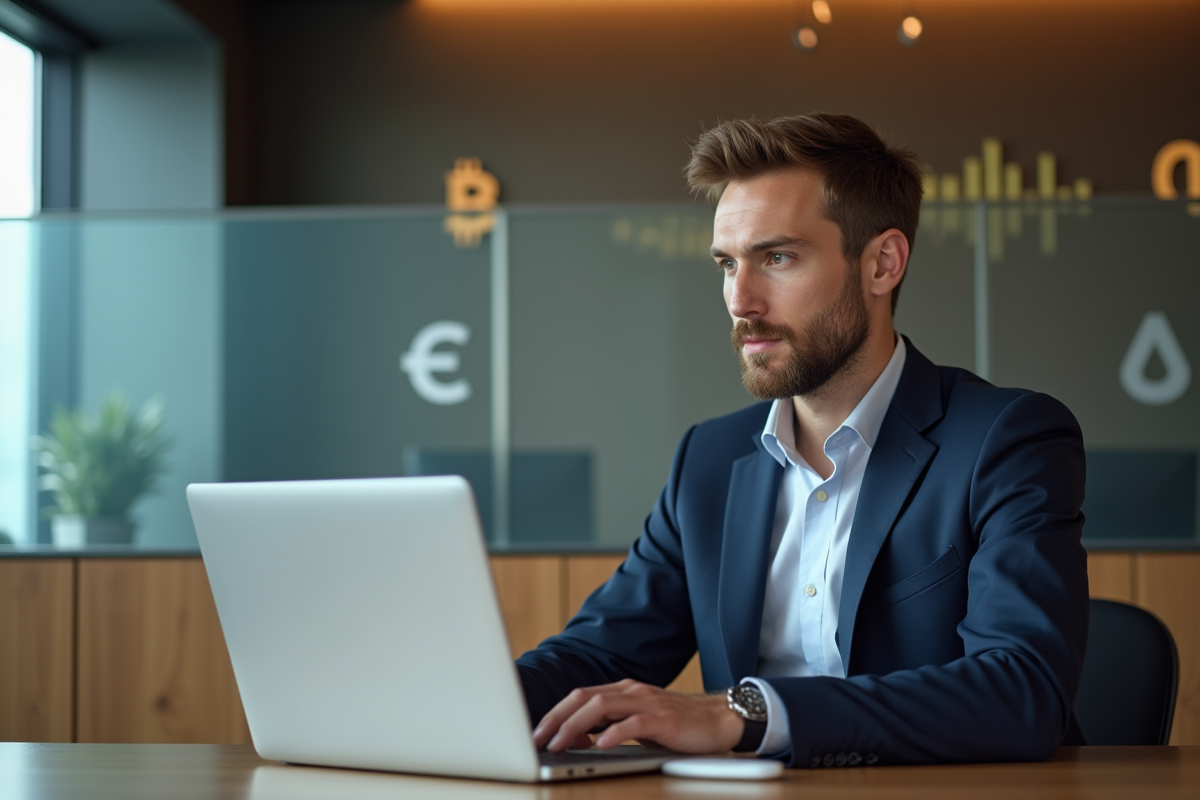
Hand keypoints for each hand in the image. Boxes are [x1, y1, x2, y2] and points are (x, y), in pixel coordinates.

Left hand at [532, 679, 744, 753]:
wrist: (719, 719)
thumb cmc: (678, 725)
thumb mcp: (639, 724)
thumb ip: (611, 725)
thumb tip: (578, 739)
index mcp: (624, 691)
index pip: (580, 696)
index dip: (556, 712)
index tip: (537, 732)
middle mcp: (632, 692)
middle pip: (585, 698)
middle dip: (557, 718)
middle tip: (538, 739)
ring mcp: (648, 703)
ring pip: (603, 706)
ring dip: (576, 725)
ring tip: (560, 743)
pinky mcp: (665, 719)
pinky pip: (634, 723)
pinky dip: (614, 733)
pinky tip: (600, 745)